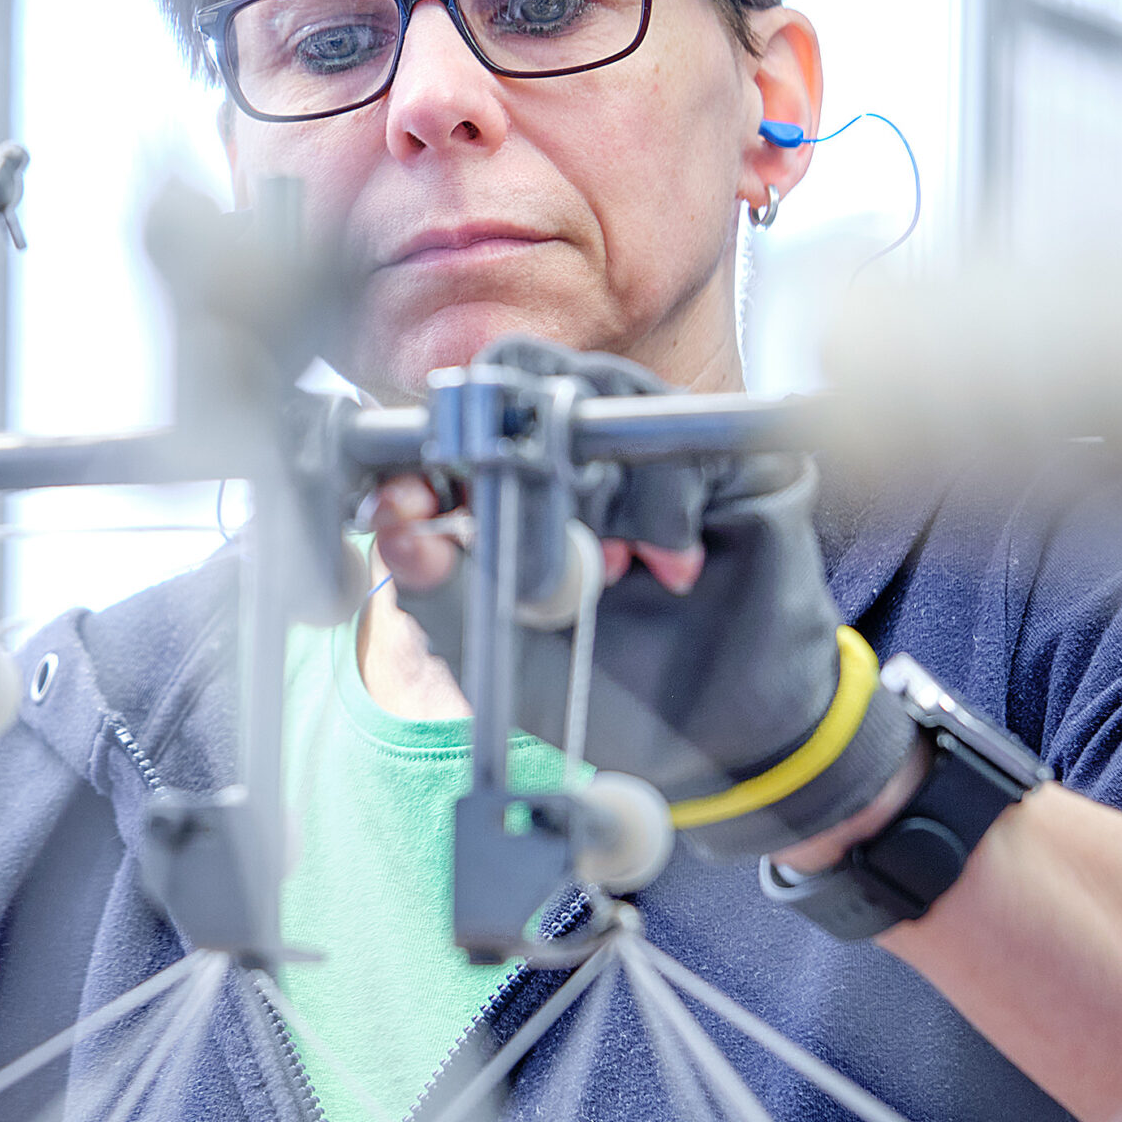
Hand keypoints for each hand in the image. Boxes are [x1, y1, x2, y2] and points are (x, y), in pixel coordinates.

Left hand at [378, 337, 914, 859]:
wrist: (727, 745)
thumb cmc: (611, 697)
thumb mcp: (501, 656)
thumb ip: (440, 590)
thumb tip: (393, 527)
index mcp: (514, 483)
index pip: (464, 413)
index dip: (435, 442)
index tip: (414, 498)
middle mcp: (583, 450)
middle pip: (533, 376)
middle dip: (525, 458)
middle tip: (541, 538)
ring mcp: (655, 448)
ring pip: (607, 399)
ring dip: (600, 496)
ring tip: (612, 572)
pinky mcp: (727, 459)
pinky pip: (681, 443)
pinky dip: (661, 511)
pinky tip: (669, 571)